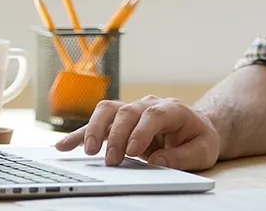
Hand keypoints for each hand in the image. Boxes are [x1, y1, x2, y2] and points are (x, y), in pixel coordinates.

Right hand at [54, 96, 220, 170]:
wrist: (195, 128)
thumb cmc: (198, 139)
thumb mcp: (202, 150)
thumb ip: (183, 156)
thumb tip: (158, 161)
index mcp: (172, 109)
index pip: (153, 114)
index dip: (141, 130)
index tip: (133, 150)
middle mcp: (148, 105)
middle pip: (127, 112)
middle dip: (116, 136)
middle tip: (112, 160)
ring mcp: (132, 111)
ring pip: (108, 111)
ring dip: (94, 129)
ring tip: (86, 151)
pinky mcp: (119, 122)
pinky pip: (97, 123)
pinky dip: (80, 134)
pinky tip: (64, 145)